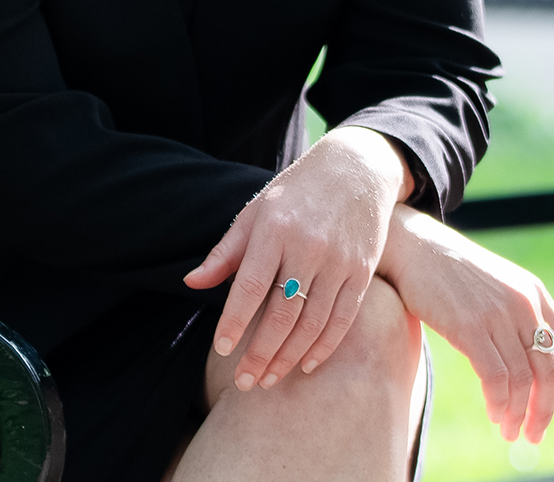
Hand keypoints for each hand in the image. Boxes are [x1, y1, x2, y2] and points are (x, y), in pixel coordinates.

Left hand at [183, 126, 410, 390]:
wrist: (356, 170)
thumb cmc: (295, 193)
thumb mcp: (255, 212)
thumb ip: (226, 252)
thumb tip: (191, 283)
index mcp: (274, 229)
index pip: (250, 285)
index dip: (235, 321)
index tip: (221, 349)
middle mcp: (308, 246)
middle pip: (282, 313)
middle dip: (260, 353)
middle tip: (243, 381)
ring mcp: (339, 261)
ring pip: (312, 322)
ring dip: (288, 357)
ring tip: (268, 379)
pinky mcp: (362, 272)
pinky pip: (343, 319)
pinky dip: (324, 347)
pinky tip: (305, 365)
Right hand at [377, 203, 553, 443]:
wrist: (411, 246)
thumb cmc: (448, 271)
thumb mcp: (495, 284)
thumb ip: (516, 312)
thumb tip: (529, 360)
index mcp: (533, 292)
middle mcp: (522, 303)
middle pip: (549, 370)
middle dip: (545, 409)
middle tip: (534, 433)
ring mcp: (496, 314)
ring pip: (523, 379)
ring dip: (519, 413)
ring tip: (510, 431)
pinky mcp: (469, 326)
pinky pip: (495, 378)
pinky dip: (499, 403)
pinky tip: (494, 413)